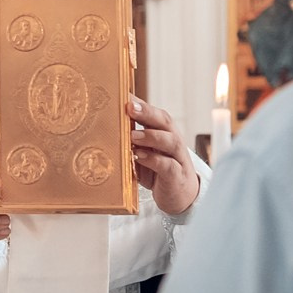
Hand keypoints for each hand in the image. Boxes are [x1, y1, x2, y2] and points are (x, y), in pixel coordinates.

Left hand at [129, 96, 200, 215]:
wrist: (181, 197)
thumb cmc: (159, 171)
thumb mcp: (146, 152)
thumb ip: (134, 139)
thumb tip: (111, 123)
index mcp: (165, 132)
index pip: (154, 113)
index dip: (141, 103)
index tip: (124, 95)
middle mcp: (173, 141)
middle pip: (164, 121)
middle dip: (147, 112)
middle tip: (129, 107)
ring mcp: (177, 158)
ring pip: (170, 141)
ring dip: (151, 136)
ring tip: (133, 135)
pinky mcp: (176, 176)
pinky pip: (167, 165)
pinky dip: (153, 159)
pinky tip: (140, 157)